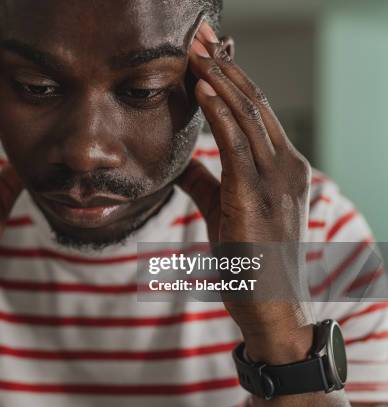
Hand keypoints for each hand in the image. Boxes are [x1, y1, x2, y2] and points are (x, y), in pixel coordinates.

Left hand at [178, 21, 313, 361]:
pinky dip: (221, 114)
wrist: (270, 307)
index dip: (230, 79)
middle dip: (224, 67)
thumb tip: (182, 163)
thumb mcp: (225, 211)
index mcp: (281, 167)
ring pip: (248, 116)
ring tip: (195, 51)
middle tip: (199, 37)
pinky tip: (204, 90)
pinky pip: (238, 146)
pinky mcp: (258, 197)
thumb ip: (206, 183)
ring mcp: (277, 180)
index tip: (206, 53)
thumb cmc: (249, 260)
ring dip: (219, 80)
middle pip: (254, 103)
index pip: (255, 112)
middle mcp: (286, 166)